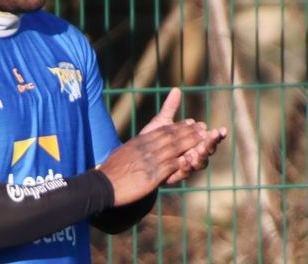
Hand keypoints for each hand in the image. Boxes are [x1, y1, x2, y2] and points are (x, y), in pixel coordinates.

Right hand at [99, 88, 204, 205]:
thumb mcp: (124, 151)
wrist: (104, 184)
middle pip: (171, 136)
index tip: (190, 122)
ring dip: (189, 143)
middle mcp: (145, 148)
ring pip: (173, 148)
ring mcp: (149, 161)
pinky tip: (191, 159)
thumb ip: (136, 145)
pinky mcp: (151, 175)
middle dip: (188, 131)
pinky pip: (169, 166)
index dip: (178, 126)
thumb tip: (140, 144)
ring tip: (202, 139)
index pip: (162, 130)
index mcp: (140, 141)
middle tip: (202, 127)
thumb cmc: (112, 171)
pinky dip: (181, 161)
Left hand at [138, 88, 227, 182]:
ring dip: (201, 155)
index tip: (222, 129)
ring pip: (199, 163)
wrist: (137, 157)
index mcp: (193, 142)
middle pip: (208, 151)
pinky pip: (184, 173)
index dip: (217, 135)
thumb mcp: (161, 122)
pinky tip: (184, 159)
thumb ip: (170, 108)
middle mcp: (193, 154)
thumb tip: (176, 89)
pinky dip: (186, 167)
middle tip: (214, 134)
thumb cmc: (152, 138)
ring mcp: (185, 166)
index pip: (209, 138)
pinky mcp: (174, 175)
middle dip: (211, 143)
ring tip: (200, 148)